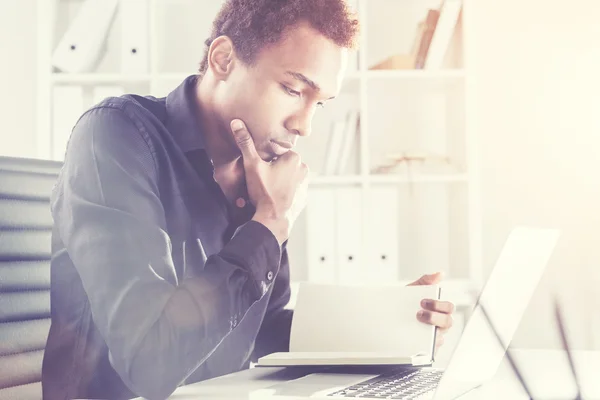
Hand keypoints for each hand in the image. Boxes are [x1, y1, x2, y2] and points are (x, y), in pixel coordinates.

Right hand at [231, 119, 308, 243]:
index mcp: (294, 158)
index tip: (260, 171)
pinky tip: (273, 198)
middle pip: (282, 165)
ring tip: (266, 191)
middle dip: (272, 171)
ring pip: (287, 178)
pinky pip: (291, 191)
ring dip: (278, 181)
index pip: (277, 153)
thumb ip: (245, 143)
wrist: (273, 220)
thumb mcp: (252, 165)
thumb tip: (237, 123)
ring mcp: (305, 185)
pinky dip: (284, 193)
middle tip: (261, 182)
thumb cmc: (264, 192)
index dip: (266, 162)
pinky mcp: (303, 198)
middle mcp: (304, 169)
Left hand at [407, 272, 454, 349]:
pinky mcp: (427, 348)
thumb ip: (425, 281)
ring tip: (416, 324)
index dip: (439, 304)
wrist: (388, 317)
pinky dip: (424, 346)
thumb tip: (439, 274)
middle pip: (448, 322)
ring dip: (430, 330)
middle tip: (419, 313)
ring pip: (440, 337)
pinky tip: (415, 338)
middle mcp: (439, 324)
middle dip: (434, 316)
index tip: (423, 301)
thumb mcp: (413, 290)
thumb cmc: (406, 304)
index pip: (449, 308)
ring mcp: (434, 336)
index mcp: (439, 310)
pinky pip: (431, 350)